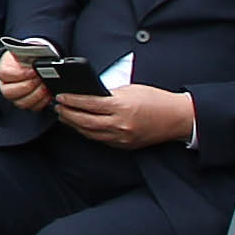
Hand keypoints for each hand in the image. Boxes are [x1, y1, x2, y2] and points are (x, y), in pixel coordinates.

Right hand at [0, 42, 51, 112]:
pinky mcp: (28, 104)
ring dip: (36, 95)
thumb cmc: (29, 57)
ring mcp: (17, 97)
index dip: (20, 74)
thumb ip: (26, 55)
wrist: (34, 62)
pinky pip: (34, 108)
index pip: (5, 75)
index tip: (32, 70)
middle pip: (10, 92)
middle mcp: (7, 87)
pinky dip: (43, 101)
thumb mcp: (25, 52)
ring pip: (22, 102)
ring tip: (45, 85)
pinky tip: (48, 93)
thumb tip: (33, 62)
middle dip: (28, 86)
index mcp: (4, 72)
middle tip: (39, 79)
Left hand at [53, 80, 195, 150]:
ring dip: (75, 125)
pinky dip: (89, 132)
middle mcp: (120, 124)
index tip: (60, 96)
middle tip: (58, 107)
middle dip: (68, 114)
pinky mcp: (125, 145)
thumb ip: (110, 93)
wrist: (177, 118)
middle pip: (85, 122)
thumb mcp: (131, 90)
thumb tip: (89, 94)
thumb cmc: (156, 100)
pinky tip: (81, 126)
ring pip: (91, 133)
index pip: (89, 104)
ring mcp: (122, 137)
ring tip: (65, 116)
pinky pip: (101, 139)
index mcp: (121, 107)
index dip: (72, 100)